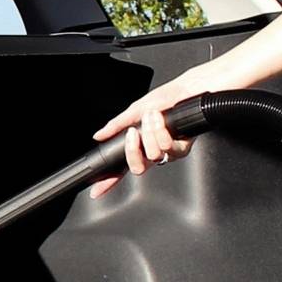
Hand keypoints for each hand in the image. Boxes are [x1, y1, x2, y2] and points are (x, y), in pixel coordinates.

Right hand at [90, 70, 206, 198]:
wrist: (185, 91)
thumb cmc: (164, 99)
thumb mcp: (135, 110)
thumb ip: (116, 126)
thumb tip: (99, 136)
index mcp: (139, 146)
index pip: (121, 168)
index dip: (109, 181)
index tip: (96, 191)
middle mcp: (153, 153)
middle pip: (137, 168)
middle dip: (133, 149)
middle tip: (133, 132)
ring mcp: (167, 153)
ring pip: (153, 155)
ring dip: (150, 132)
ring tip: (152, 115)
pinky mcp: (182, 149)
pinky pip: (167, 148)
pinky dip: (162, 131)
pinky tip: (162, 119)